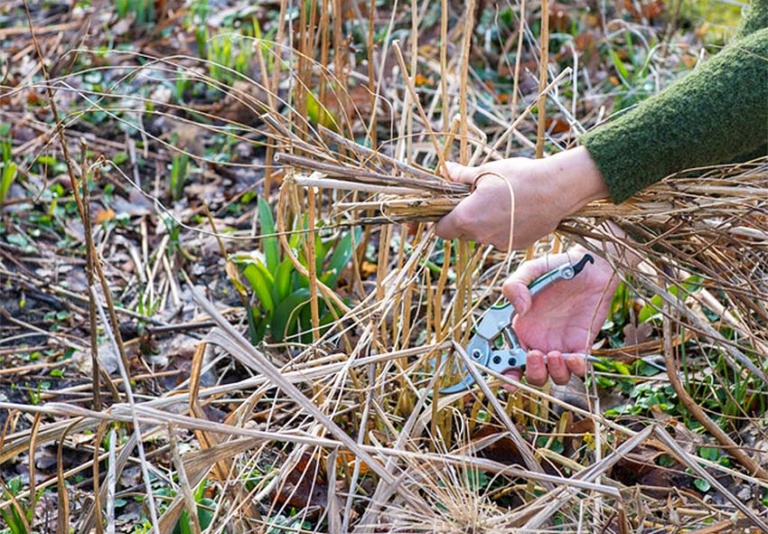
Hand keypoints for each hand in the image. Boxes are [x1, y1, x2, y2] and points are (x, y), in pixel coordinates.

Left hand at [434, 147, 608, 249]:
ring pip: (483, 236)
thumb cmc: (518, 177)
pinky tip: (517, 212)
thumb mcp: (486, 172)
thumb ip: (461, 176)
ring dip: (486, 224)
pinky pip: (502, 239)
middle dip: (465, 220)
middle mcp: (480, 235)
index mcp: (466, 217)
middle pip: (462, 233)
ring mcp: (499, 243)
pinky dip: (504, 228)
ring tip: (502, 203)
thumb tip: (445, 170)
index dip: (442, 220)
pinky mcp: (516, 246)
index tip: (450, 209)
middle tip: (478, 200)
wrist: (556, 189)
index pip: (441, 230)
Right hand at [501, 247, 618, 386]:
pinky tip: (574, 356)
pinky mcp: (582, 345)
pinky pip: (579, 369)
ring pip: (554, 376)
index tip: (504, 372)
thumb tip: (520, 310)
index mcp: (521, 328)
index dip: (503, 370)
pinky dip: (575, 369)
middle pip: (531, 374)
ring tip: (554, 354)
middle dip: (530, 373)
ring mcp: (560, 345)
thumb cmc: (558, 267)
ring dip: (553, 373)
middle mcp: (539, 341)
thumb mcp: (531, 270)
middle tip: (534, 356)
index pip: (508, 357)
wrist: (592, 266)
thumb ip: (515, 286)